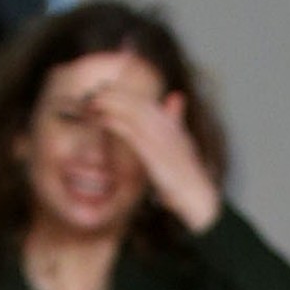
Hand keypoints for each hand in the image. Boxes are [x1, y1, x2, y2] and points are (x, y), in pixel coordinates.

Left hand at [85, 81, 221, 232]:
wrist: (197, 197)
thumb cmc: (187, 178)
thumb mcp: (182, 148)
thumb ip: (175, 124)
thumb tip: (174, 102)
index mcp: (173, 126)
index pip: (146, 102)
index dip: (125, 95)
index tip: (107, 92)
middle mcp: (168, 128)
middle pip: (138, 102)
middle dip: (114, 95)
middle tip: (94, 94)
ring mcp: (162, 139)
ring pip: (132, 113)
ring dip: (111, 104)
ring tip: (92, 103)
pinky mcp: (154, 153)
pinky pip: (130, 131)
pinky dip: (114, 122)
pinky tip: (101, 119)